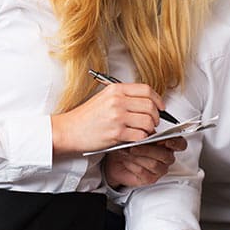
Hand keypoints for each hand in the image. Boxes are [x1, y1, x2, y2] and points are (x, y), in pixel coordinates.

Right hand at [51, 82, 165, 154]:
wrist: (69, 130)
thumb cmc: (85, 117)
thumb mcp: (104, 98)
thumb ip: (124, 97)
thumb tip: (147, 102)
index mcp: (115, 90)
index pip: (146, 90)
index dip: (157, 99)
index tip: (160, 107)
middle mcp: (117, 101)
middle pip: (150, 106)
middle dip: (156, 116)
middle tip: (153, 122)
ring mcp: (117, 117)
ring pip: (148, 122)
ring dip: (150, 129)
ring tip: (145, 132)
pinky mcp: (116, 133)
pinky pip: (140, 136)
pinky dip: (142, 139)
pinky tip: (137, 139)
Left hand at [103, 137, 186, 187]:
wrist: (115, 159)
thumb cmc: (127, 146)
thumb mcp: (136, 135)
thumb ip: (145, 134)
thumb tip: (146, 133)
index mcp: (167, 144)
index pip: (180, 144)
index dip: (176, 143)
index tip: (167, 141)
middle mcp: (165, 157)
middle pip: (165, 155)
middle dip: (148, 150)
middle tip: (134, 146)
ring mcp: (159, 169)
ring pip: (154, 164)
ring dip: (138, 157)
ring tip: (127, 152)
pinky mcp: (150, 179)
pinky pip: (144, 172)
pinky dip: (133, 165)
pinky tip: (127, 160)